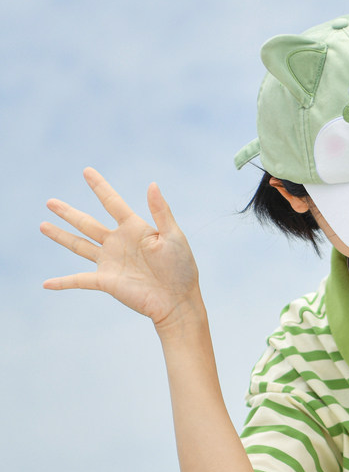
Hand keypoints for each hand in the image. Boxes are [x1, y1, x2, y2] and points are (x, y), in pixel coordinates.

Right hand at [41, 167, 201, 330]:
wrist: (178, 300)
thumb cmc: (182, 268)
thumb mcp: (174, 236)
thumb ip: (161, 211)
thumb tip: (152, 184)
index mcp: (135, 228)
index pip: (113, 203)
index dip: (100, 187)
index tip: (86, 171)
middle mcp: (118, 243)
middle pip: (87, 223)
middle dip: (68, 213)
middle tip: (50, 202)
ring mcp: (110, 262)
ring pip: (79, 245)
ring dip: (60, 236)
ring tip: (43, 224)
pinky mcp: (106, 281)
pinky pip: (79, 280)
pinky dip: (62, 282)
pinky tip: (46, 284)